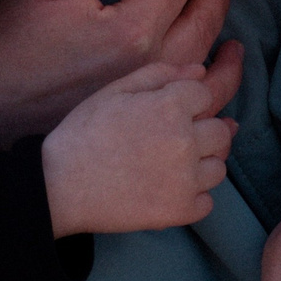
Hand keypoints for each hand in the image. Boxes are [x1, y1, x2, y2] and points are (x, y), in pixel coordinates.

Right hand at [0, 0, 231, 152]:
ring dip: (222, 49)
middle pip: (201, 27)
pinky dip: (209, 99)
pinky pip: (190, 116)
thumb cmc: (4, 45)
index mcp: (131, 31)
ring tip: (232, 40)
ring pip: (203, 73)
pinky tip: (208, 92)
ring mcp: (146, 109)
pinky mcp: (137, 132)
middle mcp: (150, 72)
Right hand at [40, 47, 242, 237]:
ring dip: (202, 165)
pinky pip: (207, 202)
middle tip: (171, 141)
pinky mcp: (180, 211)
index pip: (207, 95)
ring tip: (170, 166)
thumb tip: (199, 70)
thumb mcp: (115, 91)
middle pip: (222, 132)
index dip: (189, 102)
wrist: (59, 186)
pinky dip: (193, 198)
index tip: (168, 113)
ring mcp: (185, 179)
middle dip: (202, 132)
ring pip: (219, 168)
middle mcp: (185, 141)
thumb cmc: (83, 134)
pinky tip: (168, 190)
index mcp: (170, 106)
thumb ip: (159, 75)